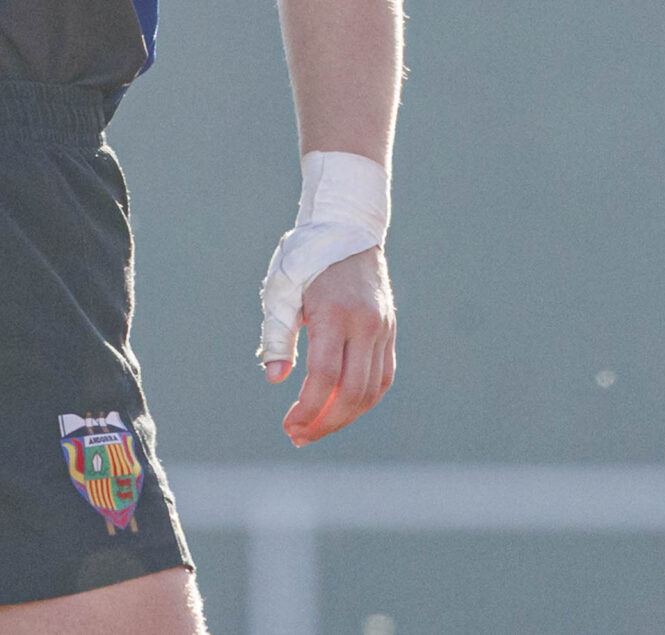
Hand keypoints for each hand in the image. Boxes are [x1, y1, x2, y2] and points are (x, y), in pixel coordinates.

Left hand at [265, 245, 395, 445]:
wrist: (347, 228)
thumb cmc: (306, 257)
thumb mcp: (281, 289)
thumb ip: (277, 335)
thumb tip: (275, 378)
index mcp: (335, 314)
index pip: (325, 377)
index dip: (308, 409)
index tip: (289, 426)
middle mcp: (366, 325)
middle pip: (353, 392)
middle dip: (326, 422)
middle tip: (299, 436)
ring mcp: (383, 329)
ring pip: (372, 390)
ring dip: (345, 416)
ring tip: (316, 428)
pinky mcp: (389, 331)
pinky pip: (383, 377)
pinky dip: (363, 398)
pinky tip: (341, 408)